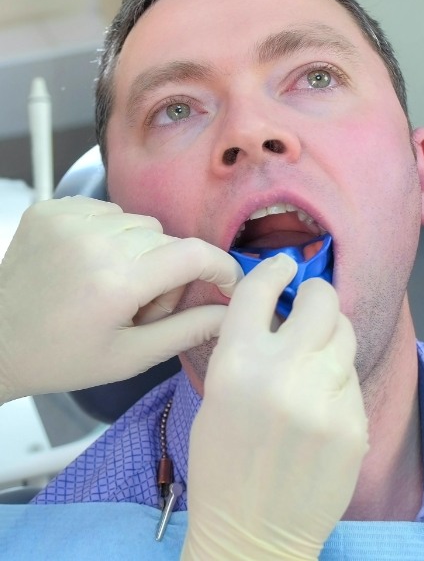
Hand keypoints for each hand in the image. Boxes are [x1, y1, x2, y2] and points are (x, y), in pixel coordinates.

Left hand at [0, 196, 241, 402]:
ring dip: (141, 251)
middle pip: (166, 240)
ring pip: (140, 223)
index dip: (220, 267)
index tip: (226, 283)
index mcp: (116, 282)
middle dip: (168, 272)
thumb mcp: (129, 357)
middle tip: (142, 305)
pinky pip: (108, 211)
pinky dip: (112, 234)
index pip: (193, 254)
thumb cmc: (63, 357)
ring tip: (114, 283)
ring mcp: (68, 218)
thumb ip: (186, 331)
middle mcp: (94, 240)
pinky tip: (92, 262)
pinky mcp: (51, 209)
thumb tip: (230, 312)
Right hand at [182, 255, 367, 560]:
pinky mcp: (354, 424)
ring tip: (315, 353)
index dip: (274, 268)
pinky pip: (352, 378)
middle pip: (321, 300)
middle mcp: (285, 372)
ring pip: (345, 335)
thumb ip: (245, 347)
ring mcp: (326, 399)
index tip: (283, 265)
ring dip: (330, 334)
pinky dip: (337, 377)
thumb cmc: (220, 464)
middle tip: (309, 303)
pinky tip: (321, 400)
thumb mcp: (216, 395)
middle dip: (316, 294)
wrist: (251, 532)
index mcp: (237, 363)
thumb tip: (276, 310)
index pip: (260, 289)